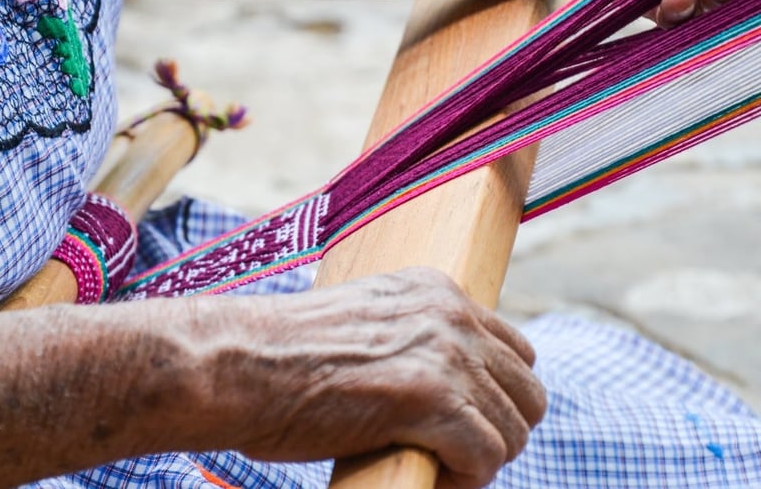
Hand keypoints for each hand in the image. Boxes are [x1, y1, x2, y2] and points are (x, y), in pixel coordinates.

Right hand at [202, 267, 545, 488]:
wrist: (234, 364)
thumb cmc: (277, 356)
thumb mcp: (360, 322)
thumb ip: (408, 336)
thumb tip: (433, 383)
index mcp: (435, 290)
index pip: (512, 349)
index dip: (494, 397)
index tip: (461, 424)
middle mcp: (449, 314)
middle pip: (527, 391)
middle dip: (499, 431)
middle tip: (454, 454)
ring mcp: (443, 355)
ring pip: (514, 428)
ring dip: (481, 459)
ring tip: (436, 467)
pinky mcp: (430, 400)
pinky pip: (487, 455)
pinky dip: (465, 479)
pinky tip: (431, 476)